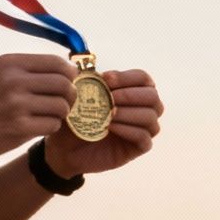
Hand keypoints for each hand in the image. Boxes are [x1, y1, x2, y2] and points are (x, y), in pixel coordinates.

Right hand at [0, 53, 77, 159]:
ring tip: (46, 116)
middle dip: (70, 96)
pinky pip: (53, 125)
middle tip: (63, 103)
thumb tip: (66, 70)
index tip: (68, 83)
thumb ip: (26, 71)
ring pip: (62, 106)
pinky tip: (37, 128)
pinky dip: (50, 128)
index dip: (70, 75)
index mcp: (10, 63)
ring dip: (60, 114)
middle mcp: (15, 80)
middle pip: (65, 84)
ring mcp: (17, 105)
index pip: (58, 62)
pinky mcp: (19, 128)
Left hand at [43, 68, 163, 177]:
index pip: (143, 78)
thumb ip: (89, 82)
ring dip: (129, 113)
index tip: (106, 79)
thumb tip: (92, 69)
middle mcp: (143, 109)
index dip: (127, 77)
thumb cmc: (76, 121)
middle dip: (130, 95)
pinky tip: (111, 128)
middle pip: (153, 96)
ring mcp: (143, 129)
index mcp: (133, 92)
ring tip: (109, 115)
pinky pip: (144, 137)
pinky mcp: (139, 148)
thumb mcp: (79, 99)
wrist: (67, 149)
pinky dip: (128, 130)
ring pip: (150, 116)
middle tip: (110, 99)